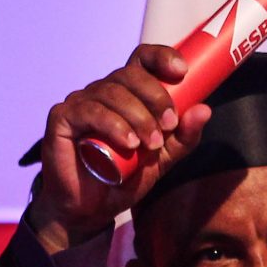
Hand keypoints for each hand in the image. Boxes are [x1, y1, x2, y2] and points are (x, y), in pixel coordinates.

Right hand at [26, 45, 212, 252]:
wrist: (91, 209)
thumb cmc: (124, 177)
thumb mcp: (163, 159)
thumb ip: (184, 137)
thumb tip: (204, 110)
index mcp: (129, 93)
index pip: (143, 59)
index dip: (162, 57)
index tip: (182, 71)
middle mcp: (104, 91)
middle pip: (130, 74)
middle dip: (156, 97)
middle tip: (168, 125)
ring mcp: (81, 102)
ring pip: (112, 92)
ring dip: (137, 117)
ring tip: (149, 145)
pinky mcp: (62, 118)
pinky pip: (88, 111)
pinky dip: (112, 125)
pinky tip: (127, 143)